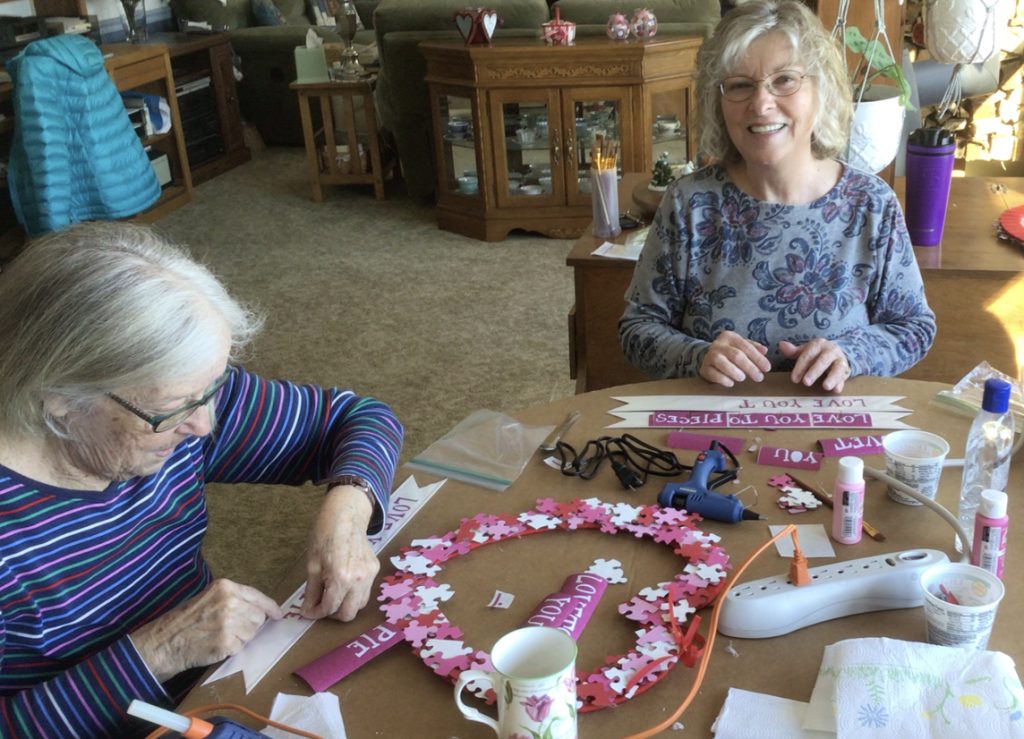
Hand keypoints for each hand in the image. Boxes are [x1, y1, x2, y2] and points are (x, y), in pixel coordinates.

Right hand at [130, 579, 282, 681]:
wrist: (166, 641)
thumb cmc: (186, 619)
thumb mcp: (209, 597)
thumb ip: (234, 598)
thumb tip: (261, 609)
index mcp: (226, 587)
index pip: (257, 596)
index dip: (270, 607)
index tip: (278, 614)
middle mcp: (230, 602)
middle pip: (258, 616)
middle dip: (250, 624)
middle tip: (230, 627)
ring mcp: (229, 623)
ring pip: (252, 633)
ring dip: (241, 637)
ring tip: (220, 635)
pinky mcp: (227, 642)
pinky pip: (241, 646)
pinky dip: (232, 648)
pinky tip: (217, 644)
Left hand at [302, 484, 379, 621]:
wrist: (346, 515)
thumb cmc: (324, 535)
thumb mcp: (312, 564)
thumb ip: (311, 591)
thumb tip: (307, 611)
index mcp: (341, 577)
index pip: (330, 608)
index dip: (316, 613)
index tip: (308, 611)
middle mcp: (359, 580)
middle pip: (348, 614)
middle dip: (332, 614)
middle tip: (321, 605)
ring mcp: (370, 575)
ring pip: (359, 605)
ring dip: (345, 606)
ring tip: (332, 594)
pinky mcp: (375, 570)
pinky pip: (365, 592)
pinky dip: (354, 594)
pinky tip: (343, 584)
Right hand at [698, 331, 770, 387]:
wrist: (707, 357)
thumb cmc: (729, 352)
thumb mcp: (741, 346)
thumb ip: (753, 348)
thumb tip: (765, 350)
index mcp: (729, 337)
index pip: (746, 346)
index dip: (758, 358)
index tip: (767, 368)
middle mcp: (718, 344)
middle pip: (736, 355)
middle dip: (750, 367)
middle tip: (759, 377)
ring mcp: (710, 356)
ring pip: (722, 362)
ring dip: (735, 371)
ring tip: (743, 378)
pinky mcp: (704, 368)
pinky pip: (713, 373)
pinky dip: (723, 379)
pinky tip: (730, 383)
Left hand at [779, 339, 850, 392]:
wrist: (837, 353)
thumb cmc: (816, 354)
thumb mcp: (805, 351)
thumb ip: (793, 351)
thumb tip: (781, 345)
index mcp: (818, 345)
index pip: (808, 355)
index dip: (800, 367)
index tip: (794, 379)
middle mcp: (831, 351)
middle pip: (823, 360)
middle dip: (814, 371)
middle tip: (806, 383)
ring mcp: (840, 360)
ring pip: (837, 368)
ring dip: (832, 377)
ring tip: (825, 387)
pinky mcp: (846, 370)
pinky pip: (844, 377)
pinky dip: (841, 383)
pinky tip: (836, 390)